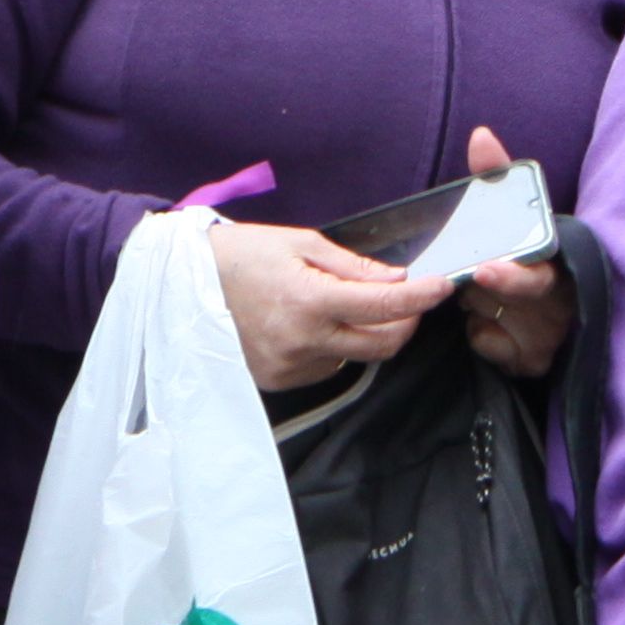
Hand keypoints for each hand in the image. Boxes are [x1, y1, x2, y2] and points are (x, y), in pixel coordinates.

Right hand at [211, 215, 453, 389]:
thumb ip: (353, 266)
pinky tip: (313, 325)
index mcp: (308, 300)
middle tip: (407, 300)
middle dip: (405, 323)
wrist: (181, 284)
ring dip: (366, 334)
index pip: (383, 306)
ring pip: (355, 358)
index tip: (443, 287)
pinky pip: (327, 367)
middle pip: (381, 345)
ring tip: (342, 305)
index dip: (421, 298)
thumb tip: (396, 280)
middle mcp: (302, 341)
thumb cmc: (241, 254)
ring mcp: (289, 367)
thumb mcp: (300, 243)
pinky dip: (335, 347)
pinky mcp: (279, 381)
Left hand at [448, 125, 572, 376]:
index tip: (486, 270)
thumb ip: (498, 176)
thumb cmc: (526, 255)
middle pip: (505, 300)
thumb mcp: (517, 214)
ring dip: (478, 302)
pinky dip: (480, 332)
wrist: (539, 309)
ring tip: (488, 291)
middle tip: (478, 275)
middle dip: (486, 285)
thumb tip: (481, 135)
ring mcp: (546, 337)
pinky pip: (486, 345)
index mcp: (560, 265)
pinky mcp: (528, 362)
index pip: (537, 275)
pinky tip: (490, 321)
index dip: (512, 276)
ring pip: (489, 317)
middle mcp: (559, 304)